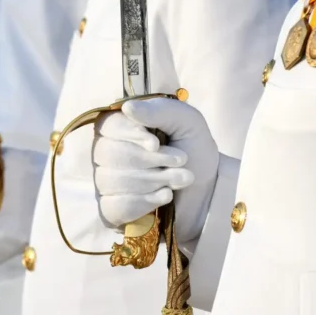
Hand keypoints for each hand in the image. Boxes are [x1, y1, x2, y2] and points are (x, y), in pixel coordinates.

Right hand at [93, 98, 218, 241]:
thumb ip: (159, 111)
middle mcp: (108, 151)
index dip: (129, 135)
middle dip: (148, 160)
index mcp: (123, 126)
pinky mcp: (111, 207)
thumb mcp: (187, 123)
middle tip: (180, 160)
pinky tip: (165, 196)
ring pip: (110, 180)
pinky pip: (112, 205)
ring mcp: (106, 181)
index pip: (107, 127)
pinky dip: (143, 202)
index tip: (155, 144)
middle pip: (107, 153)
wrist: (208, 191)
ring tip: (179, 179)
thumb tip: (127, 107)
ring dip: (152, 181)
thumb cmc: (195, 151)